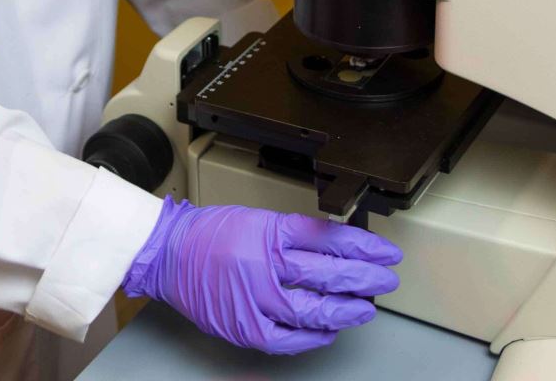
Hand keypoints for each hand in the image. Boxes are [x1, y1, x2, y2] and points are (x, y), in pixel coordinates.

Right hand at [122, 198, 402, 354]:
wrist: (169, 252)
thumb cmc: (210, 233)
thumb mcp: (258, 219)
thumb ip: (293, 235)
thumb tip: (335, 248)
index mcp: (271, 230)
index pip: (329, 238)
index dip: (362, 247)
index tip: (383, 252)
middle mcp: (266, 263)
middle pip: (328, 273)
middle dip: (363, 277)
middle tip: (386, 279)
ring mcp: (256, 298)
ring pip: (313, 308)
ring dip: (345, 309)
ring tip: (366, 307)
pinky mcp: (246, 326)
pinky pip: (288, 338)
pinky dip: (313, 336)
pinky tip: (330, 331)